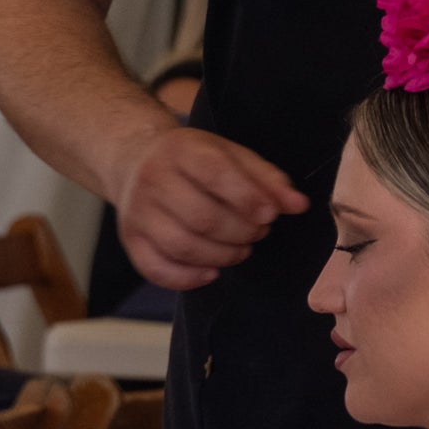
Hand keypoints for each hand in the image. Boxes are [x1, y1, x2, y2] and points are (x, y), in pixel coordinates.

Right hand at [109, 124, 306, 290]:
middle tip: (259, 232)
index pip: (215, 174)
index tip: (271, 214)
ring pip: (182, 246)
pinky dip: (188, 278)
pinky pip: (157, 269)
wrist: (135, 162)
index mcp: (181, 150)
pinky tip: (212, 272)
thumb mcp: (231, 155)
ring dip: (221, 256)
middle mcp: (152, 180)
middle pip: (201, 217)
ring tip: (241, 250)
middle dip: (240, 231)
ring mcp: (137, 213)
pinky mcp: (130, 240)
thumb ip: (266, 179)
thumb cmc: (194, 161)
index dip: (248, 199)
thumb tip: (298, 206)